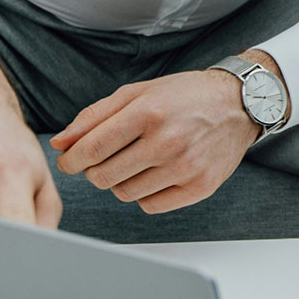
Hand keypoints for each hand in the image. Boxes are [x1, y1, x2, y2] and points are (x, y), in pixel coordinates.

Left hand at [47, 50, 275, 213]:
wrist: (238, 104)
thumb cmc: (183, 96)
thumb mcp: (138, 93)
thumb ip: (94, 116)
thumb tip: (60, 143)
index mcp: (148, 112)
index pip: (92, 148)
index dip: (71, 160)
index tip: (68, 162)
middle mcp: (168, 141)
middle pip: (104, 176)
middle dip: (93, 171)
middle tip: (101, 161)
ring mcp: (185, 167)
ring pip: (125, 193)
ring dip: (119, 182)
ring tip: (132, 163)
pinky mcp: (199, 187)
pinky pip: (151, 205)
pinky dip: (144, 194)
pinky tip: (153, 175)